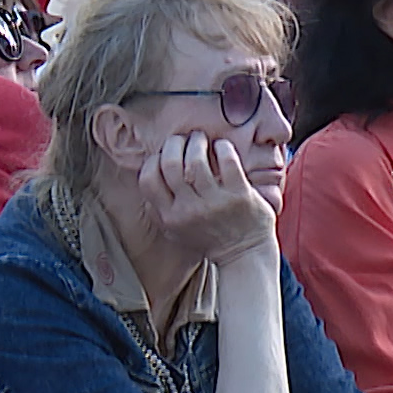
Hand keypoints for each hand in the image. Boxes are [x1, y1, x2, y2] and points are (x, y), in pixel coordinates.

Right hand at [140, 132, 275, 264]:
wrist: (244, 254)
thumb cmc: (209, 238)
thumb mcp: (175, 230)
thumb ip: (159, 208)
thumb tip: (148, 176)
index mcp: (170, 216)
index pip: (148, 180)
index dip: (153, 160)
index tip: (164, 153)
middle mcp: (189, 209)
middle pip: (170, 164)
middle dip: (174, 144)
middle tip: (183, 138)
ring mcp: (215, 202)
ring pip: (196, 160)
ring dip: (197, 142)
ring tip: (201, 138)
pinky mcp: (240, 195)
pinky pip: (227, 161)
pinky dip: (222, 147)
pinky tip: (222, 146)